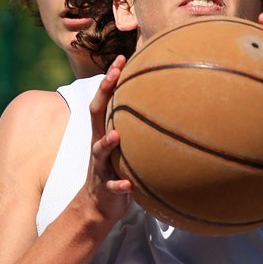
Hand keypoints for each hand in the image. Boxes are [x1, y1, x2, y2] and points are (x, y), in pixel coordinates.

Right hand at [85, 55, 132, 222]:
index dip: (109, 79)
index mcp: (104, 131)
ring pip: (99, 151)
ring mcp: (100, 166)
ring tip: (116, 135)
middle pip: (95, 114)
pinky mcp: (106, 187)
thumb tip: (167, 104)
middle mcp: (99, 144)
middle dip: (103, 93)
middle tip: (114, 74)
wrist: (99, 205)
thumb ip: (134, 126)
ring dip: (107, 143)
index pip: (103, 100)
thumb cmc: (117, 168)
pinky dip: (118, 185)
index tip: (120, 58)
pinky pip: (111, 186)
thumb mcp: (124, 145)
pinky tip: (127, 185)